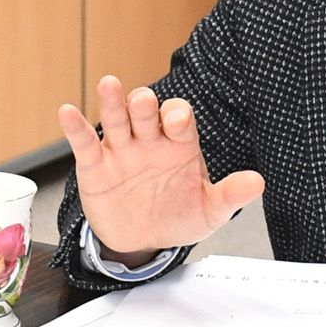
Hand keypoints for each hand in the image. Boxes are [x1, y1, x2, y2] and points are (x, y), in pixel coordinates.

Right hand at [57, 75, 264, 265]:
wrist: (143, 241)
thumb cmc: (177, 217)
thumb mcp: (209, 211)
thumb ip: (230, 195)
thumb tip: (257, 182)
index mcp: (178, 144)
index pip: (179, 118)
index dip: (177, 116)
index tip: (175, 123)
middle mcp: (149, 140)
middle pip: (145, 111)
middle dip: (145, 105)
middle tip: (144, 105)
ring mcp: (121, 150)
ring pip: (115, 119)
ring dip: (112, 102)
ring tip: (109, 85)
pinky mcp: (95, 166)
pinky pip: (84, 143)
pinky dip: (74, 127)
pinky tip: (67, 112)